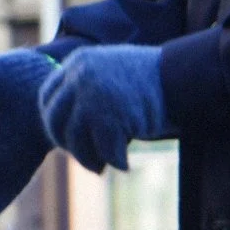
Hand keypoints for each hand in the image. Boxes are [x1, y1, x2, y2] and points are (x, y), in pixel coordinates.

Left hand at [39, 45, 169, 173]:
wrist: (182, 76)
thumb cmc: (150, 83)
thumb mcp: (110, 77)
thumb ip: (86, 94)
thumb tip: (64, 134)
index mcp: (78, 62)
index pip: (47, 97)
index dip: (53, 122)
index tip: (66, 139)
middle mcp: (80, 75)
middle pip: (55, 120)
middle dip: (68, 145)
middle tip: (86, 159)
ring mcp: (93, 94)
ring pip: (75, 139)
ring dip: (88, 159)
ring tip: (101, 167)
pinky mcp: (110, 115)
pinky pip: (103, 150)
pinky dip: (115, 162)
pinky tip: (125, 165)